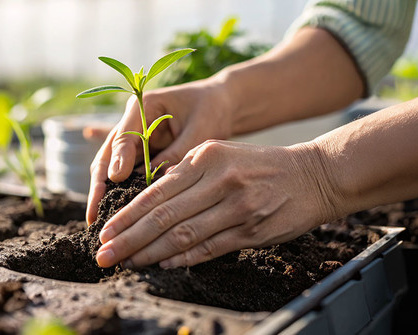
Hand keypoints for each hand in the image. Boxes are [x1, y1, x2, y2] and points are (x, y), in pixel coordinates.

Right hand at [86, 79, 233, 223]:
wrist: (221, 105)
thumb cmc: (212, 111)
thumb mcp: (199, 130)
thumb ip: (176, 153)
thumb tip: (155, 184)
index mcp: (143, 106)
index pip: (124, 135)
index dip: (118, 158)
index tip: (116, 179)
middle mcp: (132, 124)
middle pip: (108, 155)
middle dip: (99, 185)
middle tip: (94, 213)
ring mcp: (134, 141)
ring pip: (112, 169)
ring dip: (106, 195)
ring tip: (99, 220)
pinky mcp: (141, 156)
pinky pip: (128, 177)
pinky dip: (122, 196)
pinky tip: (118, 218)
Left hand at [94, 140, 340, 267]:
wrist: (314, 174)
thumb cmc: (260, 165)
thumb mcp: (221, 154)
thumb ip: (185, 174)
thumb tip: (146, 204)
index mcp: (205, 157)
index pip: (155, 192)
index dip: (126, 216)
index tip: (104, 232)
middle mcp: (219, 180)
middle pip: (163, 216)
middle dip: (128, 239)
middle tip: (103, 255)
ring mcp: (237, 207)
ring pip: (182, 235)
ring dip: (149, 253)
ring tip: (126, 263)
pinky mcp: (252, 230)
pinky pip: (209, 248)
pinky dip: (183, 258)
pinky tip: (162, 264)